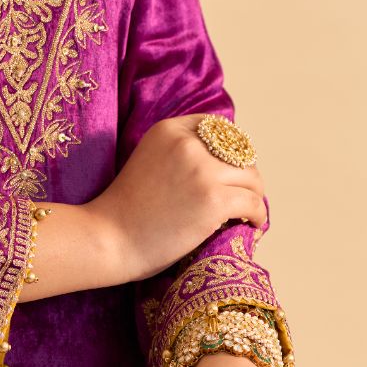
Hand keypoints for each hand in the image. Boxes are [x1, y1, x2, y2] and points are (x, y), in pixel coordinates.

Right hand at [90, 115, 268, 282]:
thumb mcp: (149, 160)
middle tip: (242, 198)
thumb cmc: (126, 209)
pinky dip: (258, 216)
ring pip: (252, 178)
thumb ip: (179, 152)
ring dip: (253, 197)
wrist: (108, 238)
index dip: (230, 151)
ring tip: (247, 214)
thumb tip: (223, 163)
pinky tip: (251, 226)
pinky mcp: (214, 199)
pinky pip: (254, 203)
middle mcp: (187, 143)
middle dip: (244, 176)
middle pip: (240, 153)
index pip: (218, 128)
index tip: (231, 172)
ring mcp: (202, 170)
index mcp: (169, 129)